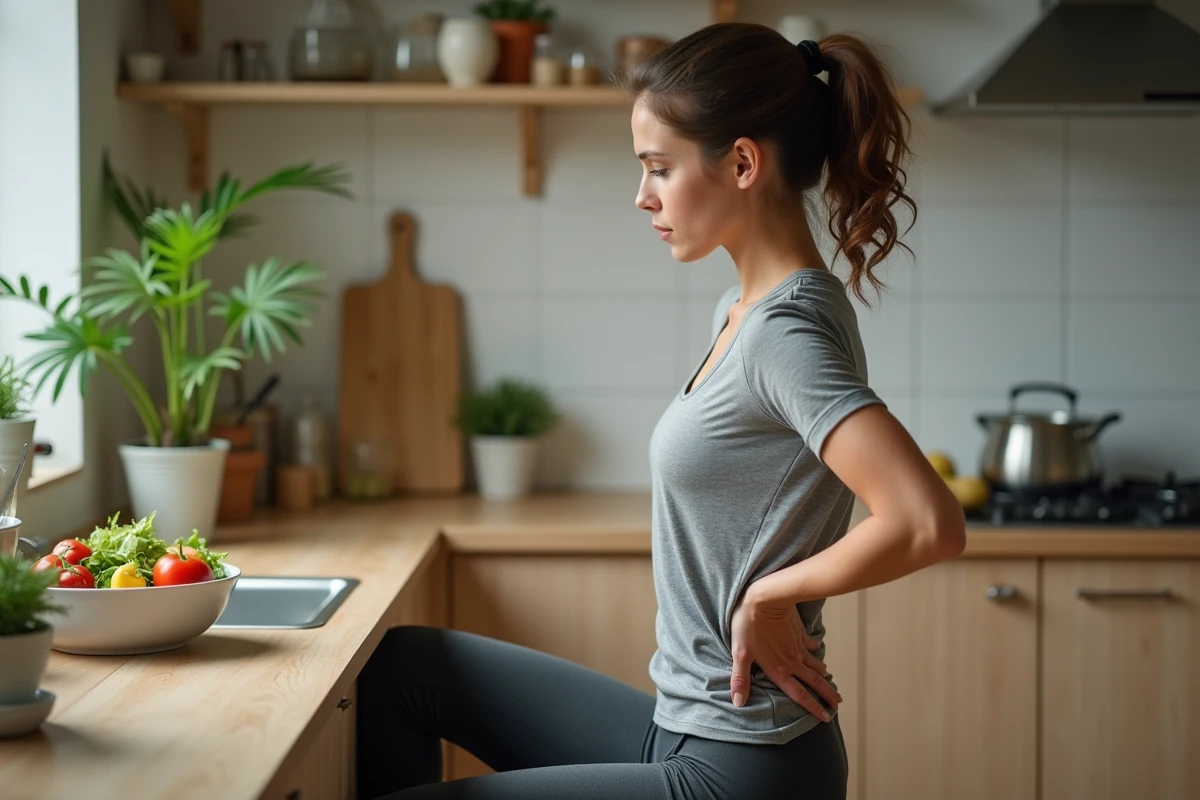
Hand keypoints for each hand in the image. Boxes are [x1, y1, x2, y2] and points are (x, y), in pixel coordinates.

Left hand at [729, 583, 841, 721]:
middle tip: (838, 704)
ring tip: (830, 681)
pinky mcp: (800, 632)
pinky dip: (816, 648)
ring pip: (815, 665)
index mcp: (779, 670)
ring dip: (824, 675)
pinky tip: (819, 648)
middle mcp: (792, 662)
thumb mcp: (740, 654)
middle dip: (827, 695)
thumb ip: (741, 679)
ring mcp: (798, 647)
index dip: (814, 708)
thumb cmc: (748, 626)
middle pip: (814, 682)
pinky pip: (811, 644)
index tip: (826, 716)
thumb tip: (739, 702)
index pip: (800, 695)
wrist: (766, 599)